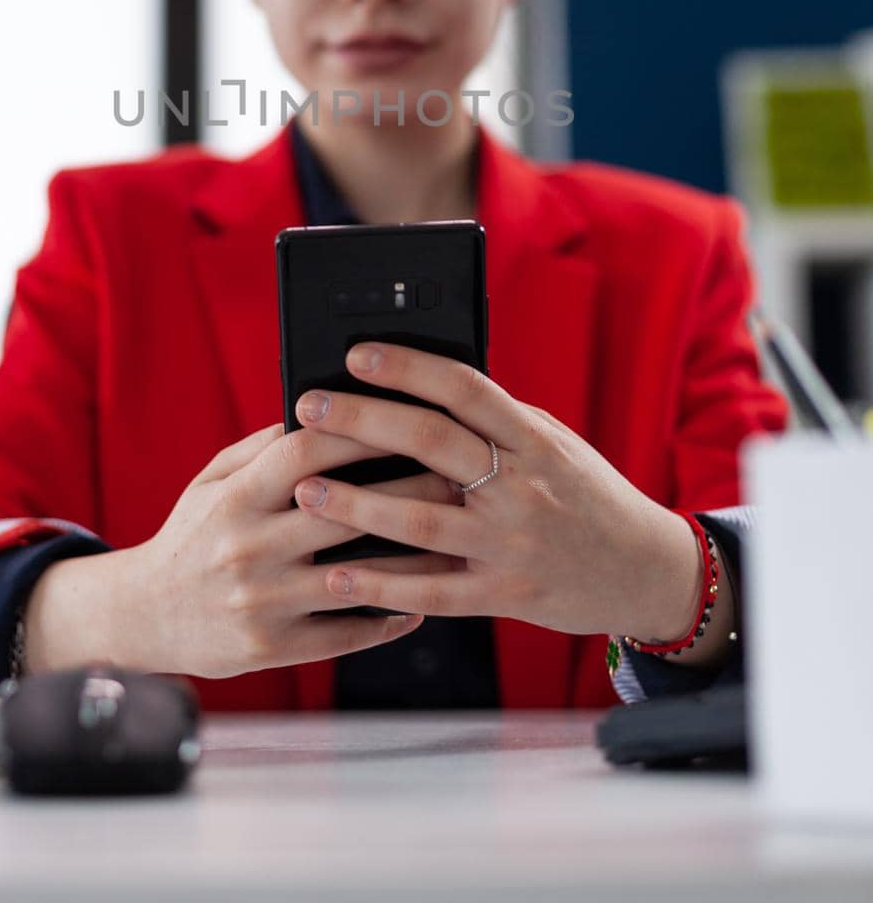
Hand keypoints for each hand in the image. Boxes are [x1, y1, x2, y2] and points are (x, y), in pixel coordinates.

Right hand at [30, 421, 465, 679]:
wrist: (145, 616)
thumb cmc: (193, 535)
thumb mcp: (212, 481)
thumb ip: (264, 449)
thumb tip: (323, 410)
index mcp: (234, 499)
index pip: (304, 454)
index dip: (358, 431)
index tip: (407, 414)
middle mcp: (248, 549)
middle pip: (342, 512)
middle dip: (405, 489)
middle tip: (457, 473)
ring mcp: (262, 603)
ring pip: (355, 577)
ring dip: (412, 560)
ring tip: (458, 539)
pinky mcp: (273, 648)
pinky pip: (345, 634)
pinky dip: (388, 618)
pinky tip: (424, 601)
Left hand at [290, 342, 704, 641]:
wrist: (645, 570)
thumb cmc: (584, 494)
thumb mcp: (552, 443)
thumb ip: (494, 423)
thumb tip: (417, 389)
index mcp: (534, 438)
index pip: (464, 388)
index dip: (408, 366)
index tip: (356, 354)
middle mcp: (523, 487)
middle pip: (432, 442)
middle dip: (362, 422)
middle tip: (308, 408)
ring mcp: (512, 546)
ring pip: (422, 522)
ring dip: (356, 506)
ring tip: (304, 490)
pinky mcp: (505, 597)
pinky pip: (432, 592)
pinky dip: (381, 585)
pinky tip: (337, 575)